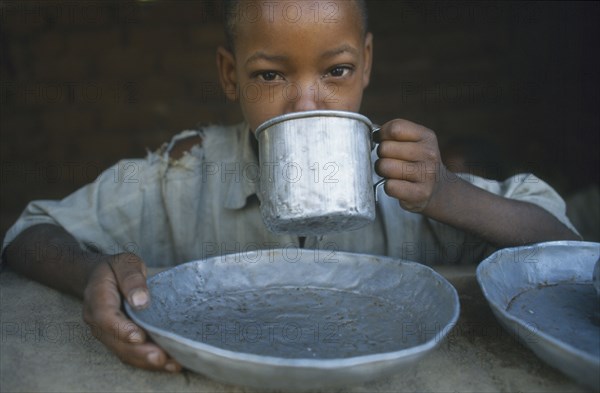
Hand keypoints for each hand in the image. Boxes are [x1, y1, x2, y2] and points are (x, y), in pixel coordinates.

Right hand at [82, 252, 181, 371]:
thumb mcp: (125, 262)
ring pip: (124, 352)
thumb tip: (141, 300)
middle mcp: (98, 320)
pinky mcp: (118, 340)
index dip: (122, 329)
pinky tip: (171, 363)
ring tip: (171, 364)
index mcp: (97, 298)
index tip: (139, 336)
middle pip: (116, 341)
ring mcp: (107, 333)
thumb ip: (131, 278)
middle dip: (139, 352)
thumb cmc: (116, 268)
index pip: (106, 317)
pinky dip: (149, 361)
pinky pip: (131, 353)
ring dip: (146, 361)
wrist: (100, 277)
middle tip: (161, 358)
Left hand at [374, 119, 448, 212]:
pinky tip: (397, 186)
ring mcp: (426, 175)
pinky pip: (390, 186)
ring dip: (383, 172)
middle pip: (385, 148)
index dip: (382, 135)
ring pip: (385, 167)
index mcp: (426, 137)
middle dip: (382, 155)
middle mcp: (429, 154)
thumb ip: (393, 134)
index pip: (395, 128)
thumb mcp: (414, 141)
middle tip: (390, 161)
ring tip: (392, 174)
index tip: (383, 141)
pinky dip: (389, 187)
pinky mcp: (420, 194)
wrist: (438, 189)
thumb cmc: (416, 162)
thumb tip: (367, 133)